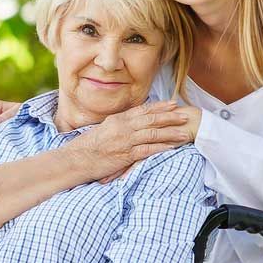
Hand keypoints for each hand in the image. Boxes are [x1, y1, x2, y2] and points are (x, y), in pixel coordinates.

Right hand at [76, 102, 198, 181]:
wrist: (76, 159)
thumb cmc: (88, 146)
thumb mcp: (104, 129)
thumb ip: (119, 125)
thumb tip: (130, 122)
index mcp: (118, 119)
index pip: (143, 110)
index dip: (160, 106)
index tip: (173, 104)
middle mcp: (123, 127)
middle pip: (152, 119)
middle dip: (170, 117)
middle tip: (186, 115)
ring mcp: (125, 141)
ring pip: (153, 134)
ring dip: (170, 133)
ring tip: (184, 133)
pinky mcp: (126, 155)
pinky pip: (147, 150)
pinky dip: (161, 148)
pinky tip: (172, 148)